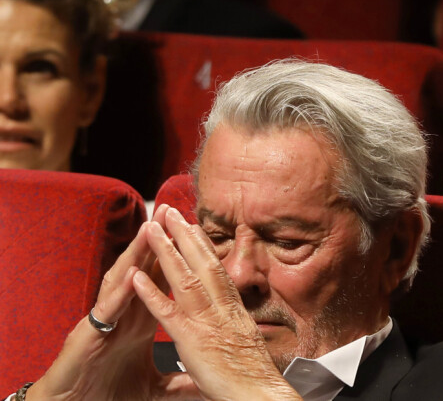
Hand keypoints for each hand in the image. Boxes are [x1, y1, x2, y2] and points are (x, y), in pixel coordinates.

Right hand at [26, 205, 197, 400]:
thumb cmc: (109, 391)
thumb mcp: (152, 386)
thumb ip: (176, 382)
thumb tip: (199, 382)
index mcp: (142, 318)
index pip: (162, 280)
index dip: (176, 257)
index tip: (194, 234)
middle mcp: (126, 311)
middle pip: (144, 269)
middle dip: (157, 241)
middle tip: (171, 212)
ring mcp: (108, 320)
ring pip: (124, 280)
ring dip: (137, 255)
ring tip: (151, 229)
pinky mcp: (91, 336)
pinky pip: (108, 310)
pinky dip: (120, 292)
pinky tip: (132, 275)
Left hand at [133, 207, 301, 400]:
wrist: (260, 395)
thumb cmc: (254, 375)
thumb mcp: (246, 340)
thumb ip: (234, 323)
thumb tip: (231, 315)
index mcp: (233, 307)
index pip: (216, 268)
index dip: (203, 245)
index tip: (192, 226)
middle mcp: (221, 307)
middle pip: (202, 263)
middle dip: (185, 235)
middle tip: (171, 212)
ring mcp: (207, 321)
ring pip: (184, 278)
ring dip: (167, 251)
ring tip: (153, 228)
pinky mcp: (192, 341)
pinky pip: (168, 313)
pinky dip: (152, 293)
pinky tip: (137, 277)